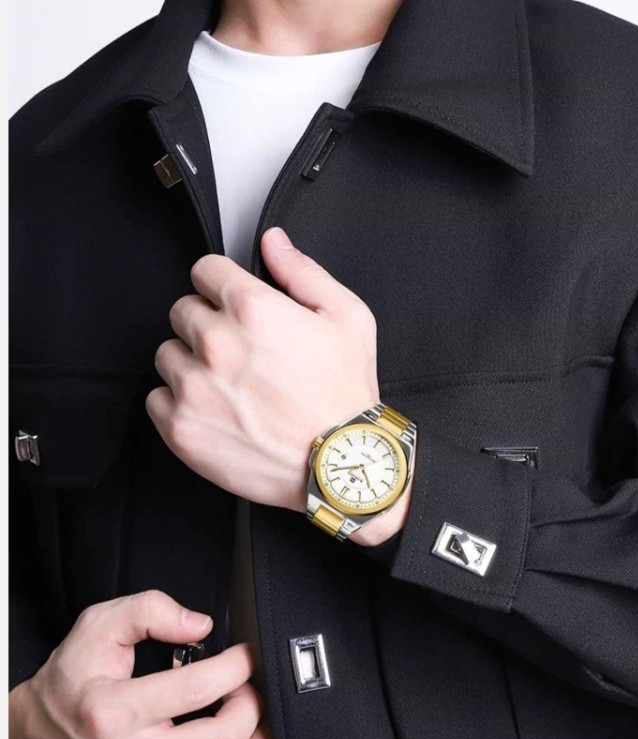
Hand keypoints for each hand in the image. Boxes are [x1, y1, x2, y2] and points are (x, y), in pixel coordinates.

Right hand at [8, 590, 267, 738]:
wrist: (39, 729)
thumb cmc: (73, 676)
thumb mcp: (99, 625)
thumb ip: (150, 610)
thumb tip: (201, 626)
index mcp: (115, 711)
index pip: (196, 690)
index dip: (234, 666)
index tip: (246, 653)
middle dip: (250, 705)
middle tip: (249, 682)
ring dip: (249, 737)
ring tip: (247, 708)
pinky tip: (236, 735)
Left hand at [146, 227, 380, 513]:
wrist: (339, 465)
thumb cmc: (345, 395)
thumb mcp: (347, 317)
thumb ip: (302, 272)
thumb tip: (273, 241)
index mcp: (253, 309)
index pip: (204, 270)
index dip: (221, 284)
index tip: (230, 301)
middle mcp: (216, 343)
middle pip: (182, 310)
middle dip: (207, 322)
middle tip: (240, 350)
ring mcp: (194, 388)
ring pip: (167, 354)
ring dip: (191, 363)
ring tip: (230, 384)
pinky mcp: (181, 427)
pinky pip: (156, 398)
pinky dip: (179, 402)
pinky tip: (216, 409)